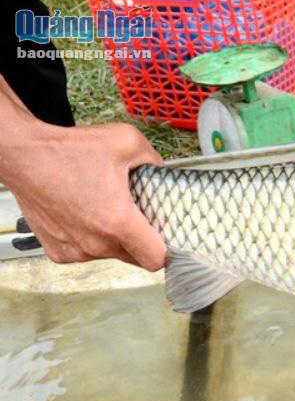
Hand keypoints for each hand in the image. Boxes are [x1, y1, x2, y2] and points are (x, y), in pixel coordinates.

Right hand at [1, 122, 165, 269]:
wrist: (23, 154)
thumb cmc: (69, 149)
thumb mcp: (126, 140)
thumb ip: (154, 159)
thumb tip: (160, 171)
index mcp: (118, 222)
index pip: (155, 260)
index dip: (166, 251)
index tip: (166, 237)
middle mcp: (96, 244)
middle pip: (135, 258)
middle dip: (142, 242)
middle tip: (139, 217)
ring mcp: (75, 250)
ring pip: (110, 255)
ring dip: (115, 240)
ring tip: (106, 209)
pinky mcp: (57, 251)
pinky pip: (86, 253)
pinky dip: (91, 240)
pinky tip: (86, 215)